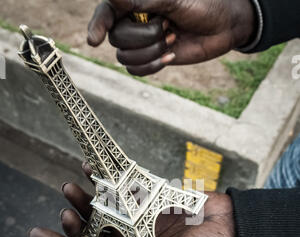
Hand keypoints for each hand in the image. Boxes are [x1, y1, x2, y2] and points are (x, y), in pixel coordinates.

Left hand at [30, 164, 235, 236]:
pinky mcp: (147, 199)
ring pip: (101, 207)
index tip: (37, 233)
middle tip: (66, 204)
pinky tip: (92, 170)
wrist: (229, 231)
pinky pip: (120, 187)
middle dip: (73, 219)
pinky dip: (105, 179)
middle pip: (90, 230)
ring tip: (73, 185)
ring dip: (84, 197)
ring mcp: (136, 219)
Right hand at [87, 0, 255, 75]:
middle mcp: (132, 21)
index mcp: (134, 2)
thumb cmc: (200, 7)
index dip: (98, 25)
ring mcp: (139, 42)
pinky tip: (169, 55)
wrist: (220, 28)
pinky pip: (135, 70)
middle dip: (145, 36)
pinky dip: (152, 66)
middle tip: (168, 25)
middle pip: (117, 38)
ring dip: (152, 51)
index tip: (94, 41)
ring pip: (125, 57)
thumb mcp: (173, 0)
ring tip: (172, 38)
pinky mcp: (148, 59)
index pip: (106, 13)